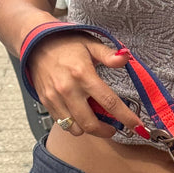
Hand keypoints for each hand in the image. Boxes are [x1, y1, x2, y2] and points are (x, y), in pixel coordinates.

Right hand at [26, 32, 142, 136]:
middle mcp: (68, 89)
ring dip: (89, 129)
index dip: (126, 118)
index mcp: (83, 74)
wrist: (35, 41)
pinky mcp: (46, 102)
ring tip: (95, 120)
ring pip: (76, 128)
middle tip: (113, 127)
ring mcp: (55, 98)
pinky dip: (74, 124)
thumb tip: (126, 58)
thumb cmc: (66, 42)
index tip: (138, 128)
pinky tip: (80, 114)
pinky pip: (63, 124)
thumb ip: (108, 55)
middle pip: (91, 124)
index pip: (110, 103)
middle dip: (106, 131)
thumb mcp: (90, 44)